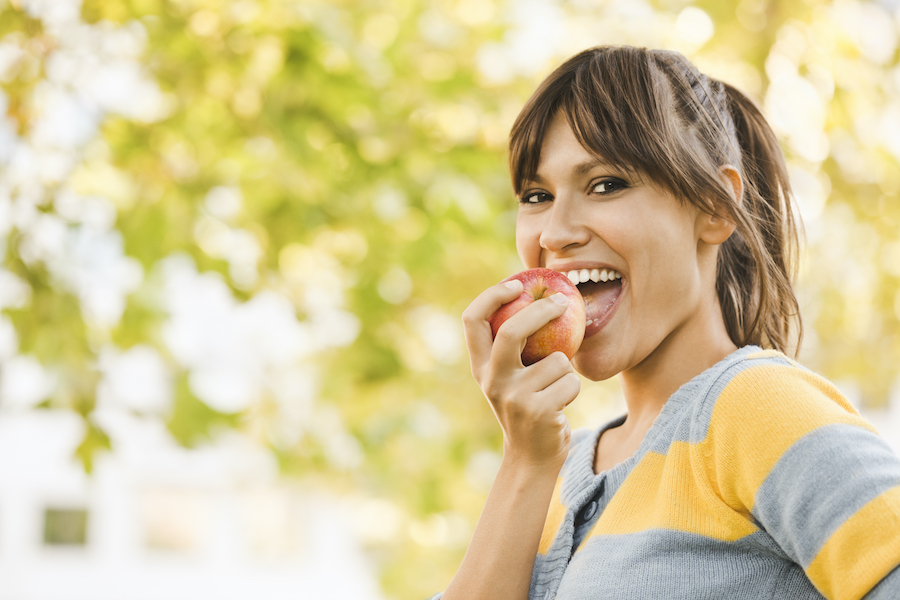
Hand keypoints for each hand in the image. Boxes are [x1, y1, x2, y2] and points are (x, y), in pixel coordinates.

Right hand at [462, 279, 580, 467]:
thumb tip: (540, 295)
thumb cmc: (528, 406)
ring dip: (566, 371)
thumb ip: (514, 347)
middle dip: (541, 311)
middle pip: (512, 330)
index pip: (472, 320)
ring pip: (557, 360)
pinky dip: (574, 389)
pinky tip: (561, 405)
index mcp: (480, 367)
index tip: (516, 284)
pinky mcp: (539, 410)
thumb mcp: (511, 377)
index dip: (491, 296)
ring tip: (555, 390)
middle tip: (563, 301)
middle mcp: (491, 380)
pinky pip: (571, 381)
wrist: (532, 458)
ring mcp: (514, 396)